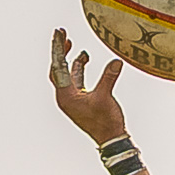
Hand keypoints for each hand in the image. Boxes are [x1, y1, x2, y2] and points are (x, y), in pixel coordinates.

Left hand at [50, 29, 126, 145]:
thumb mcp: (105, 97)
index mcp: (65, 96)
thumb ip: (108, 77)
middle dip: (61, 52)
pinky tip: (85, 59)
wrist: (111, 141)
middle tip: (63, 35)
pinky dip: (79, 70)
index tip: (59, 33)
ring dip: (71, 61)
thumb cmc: (106, 123)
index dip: (59, 48)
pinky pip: (75, 81)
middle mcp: (65, 97)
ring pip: (66, 75)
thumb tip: (117, 61)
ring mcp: (72, 100)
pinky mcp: (80, 101)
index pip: (58, 67)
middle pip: (57, 69)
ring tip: (77, 47)